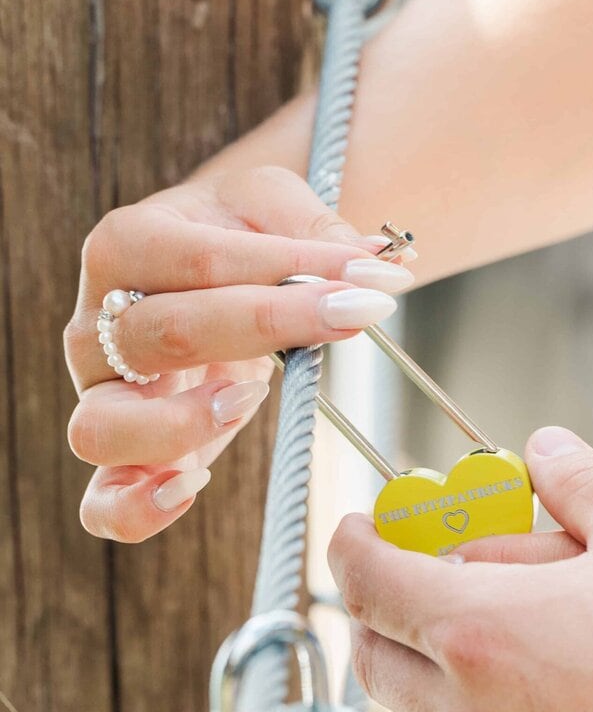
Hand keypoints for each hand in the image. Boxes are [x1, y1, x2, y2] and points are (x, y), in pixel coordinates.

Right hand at [64, 166, 413, 541]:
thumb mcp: (271, 204)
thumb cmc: (235, 233)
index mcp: (126, 245)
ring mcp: (100, 394)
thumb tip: (375, 267)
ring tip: (247, 402)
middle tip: (352, 318)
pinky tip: (194, 488)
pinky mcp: (121, 454)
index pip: (204, 262)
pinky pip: (103, 501)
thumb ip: (315, 232)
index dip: (293, 274)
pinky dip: (138, 508)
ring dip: (181, 424)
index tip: (374, 284)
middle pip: (165, 334)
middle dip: (269, 327)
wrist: (206, 263)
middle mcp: (97, 324)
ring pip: (102, 428)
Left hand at [328, 428, 592, 711]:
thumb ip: (584, 482)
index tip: (356, 531)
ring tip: (461, 673)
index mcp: (480, 630)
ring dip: (422, 700)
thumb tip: (546, 450)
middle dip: (378, 618)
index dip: (351, 546)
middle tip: (405, 592)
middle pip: (378, 663)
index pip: (370, 582)